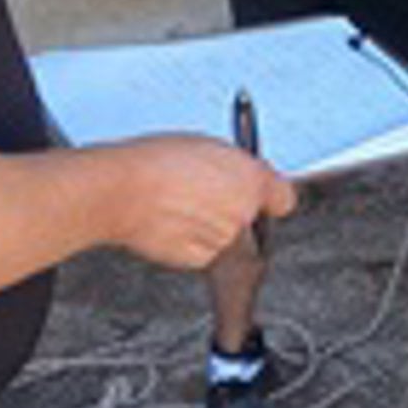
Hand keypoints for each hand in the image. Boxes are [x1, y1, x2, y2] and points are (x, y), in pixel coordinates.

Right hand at [109, 136, 297, 270]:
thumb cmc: (157, 162)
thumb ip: (236, 168)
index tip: (261, 195)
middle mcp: (244, 213)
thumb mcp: (208, 147)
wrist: (124, 191)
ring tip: (181, 207)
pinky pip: (207, 254)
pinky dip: (194, 244)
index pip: (283, 198)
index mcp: (251, 178)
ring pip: (229, 240)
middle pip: (252, 219)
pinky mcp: (202, 260)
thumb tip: (244, 179)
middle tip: (205, 196)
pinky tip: (174, 224)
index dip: (268, 196)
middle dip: (234, 211)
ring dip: (212, 229)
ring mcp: (224, 241)